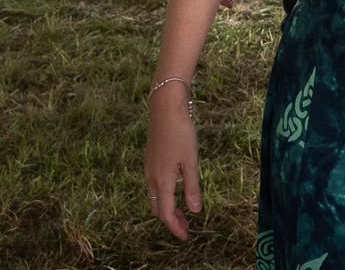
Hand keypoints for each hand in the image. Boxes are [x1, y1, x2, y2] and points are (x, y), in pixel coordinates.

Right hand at [144, 87, 202, 239]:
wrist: (165, 110)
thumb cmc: (180, 134)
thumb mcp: (190, 161)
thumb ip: (191, 187)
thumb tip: (194, 211)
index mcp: (162, 181)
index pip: (166, 214)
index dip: (175, 227)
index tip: (185, 236)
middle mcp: (151, 178)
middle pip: (158, 209)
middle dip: (171, 220)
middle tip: (186, 227)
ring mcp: (148, 169)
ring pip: (154, 198)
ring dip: (167, 208)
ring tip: (183, 212)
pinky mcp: (149, 161)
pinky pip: (153, 186)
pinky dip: (163, 196)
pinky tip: (174, 191)